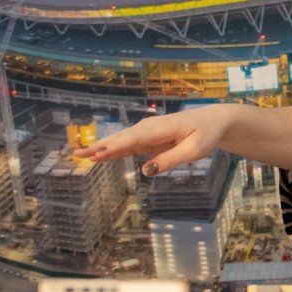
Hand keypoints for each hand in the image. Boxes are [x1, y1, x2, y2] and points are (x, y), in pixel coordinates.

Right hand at [74, 106, 237, 175]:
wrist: (213, 120)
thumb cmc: (205, 135)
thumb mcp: (194, 151)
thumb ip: (170, 160)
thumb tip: (146, 171)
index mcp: (162, 128)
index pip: (134, 139)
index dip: (114, 148)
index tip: (97, 154)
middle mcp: (150, 127)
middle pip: (121, 138)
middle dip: (100, 146)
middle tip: (78, 154)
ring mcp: (147, 132)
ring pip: (120, 141)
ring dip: (101, 147)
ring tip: (81, 154)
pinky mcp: (148, 138)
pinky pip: (127, 145)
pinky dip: (112, 149)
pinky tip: (98, 155)